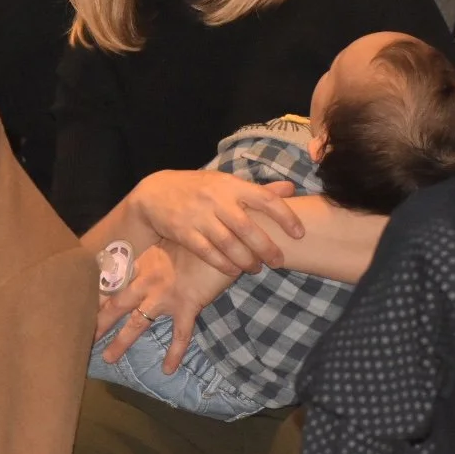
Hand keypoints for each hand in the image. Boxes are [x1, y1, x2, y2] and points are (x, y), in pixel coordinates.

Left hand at [96, 241, 231, 369]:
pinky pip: (180, 335)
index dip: (97, 295)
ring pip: (138, 323)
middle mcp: (148, 280)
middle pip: (117, 304)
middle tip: (83, 337)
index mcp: (143, 263)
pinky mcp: (188, 305)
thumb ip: (157, 253)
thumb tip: (147, 261)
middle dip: (99, 322)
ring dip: (122, 341)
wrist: (221, 236)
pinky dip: (174, 353)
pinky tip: (168, 370)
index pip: (114, 282)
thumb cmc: (196, 236)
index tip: (79, 305)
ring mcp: (166, 294)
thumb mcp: (171, 240)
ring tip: (108, 358)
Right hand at [128, 169, 302, 275]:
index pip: (265, 198)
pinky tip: (233, 271)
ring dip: (246, 260)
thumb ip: (256, 189)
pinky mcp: (184, 232)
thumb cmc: (198, 188)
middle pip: (247, 227)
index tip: (299, 233)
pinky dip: (223, 265)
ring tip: (255, 268)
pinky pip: (208, 253)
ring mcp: (198, 216)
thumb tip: (291, 188)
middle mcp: (216, 199)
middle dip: (266, 247)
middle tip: (278, 261)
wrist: (155, 192)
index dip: (285, 217)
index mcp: (230, 184)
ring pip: (228, 244)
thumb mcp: (225, 182)